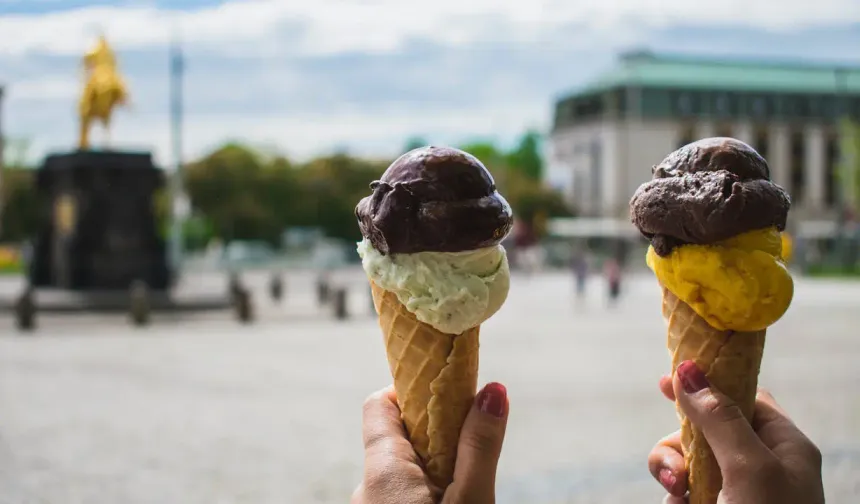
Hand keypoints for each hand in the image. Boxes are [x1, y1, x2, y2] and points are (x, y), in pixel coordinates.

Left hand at [352, 382, 508, 503]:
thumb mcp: (471, 499)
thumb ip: (479, 446)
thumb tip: (493, 390)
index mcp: (382, 470)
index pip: (380, 403)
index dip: (414, 391)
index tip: (451, 397)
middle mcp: (366, 486)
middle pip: (398, 435)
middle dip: (436, 432)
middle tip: (470, 444)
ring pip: (403, 467)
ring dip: (434, 463)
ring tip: (465, 481)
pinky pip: (399, 491)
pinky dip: (425, 487)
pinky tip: (451, 499)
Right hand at [648, 361, 823, 503]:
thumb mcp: (749, 467)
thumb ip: (719, 418)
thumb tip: (688, 369)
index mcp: (785, 446)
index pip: (745, 396)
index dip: (708, 384)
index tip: (667, 379)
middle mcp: (760, 466)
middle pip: (705, 427)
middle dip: (681, 441)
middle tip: (678, 464)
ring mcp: (735, 492)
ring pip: (686, 459)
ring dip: (672, 470)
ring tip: (680, 493)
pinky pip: (681, 490)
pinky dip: (674, 496)